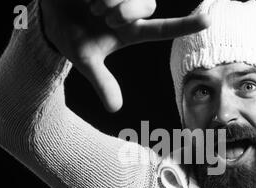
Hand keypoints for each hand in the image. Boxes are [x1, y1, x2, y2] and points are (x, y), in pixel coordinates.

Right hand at [40, 0, 209, 111]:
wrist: (47, 15)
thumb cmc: (70, 36)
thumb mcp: (85, 60)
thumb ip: (102, 81)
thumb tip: (115, 109)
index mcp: (130, 31)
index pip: (163, 29)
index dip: (185, 25)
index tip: (209, 19)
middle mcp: (131, 11)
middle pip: (146, 6)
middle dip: (123, 12)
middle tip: (102, 16)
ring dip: (109, 1)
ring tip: (92, 6)